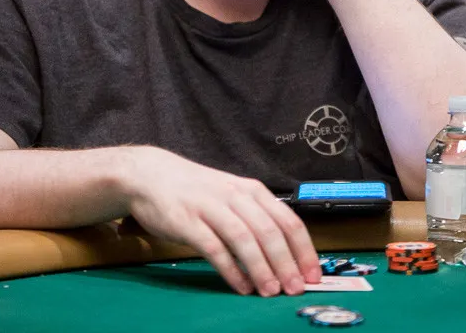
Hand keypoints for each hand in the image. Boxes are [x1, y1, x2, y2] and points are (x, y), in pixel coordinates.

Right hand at [122, 148, 321, 296]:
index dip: (303, 249)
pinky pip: (214, 247)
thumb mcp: (233, 196)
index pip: (288, 220)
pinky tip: (240, 286)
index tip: (313, 274)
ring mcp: (211, 207)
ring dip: (261, 268)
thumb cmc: (197, 191)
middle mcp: (235, 196)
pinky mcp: (187, 221)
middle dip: (286, 263)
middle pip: (269, 231)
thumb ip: (257, 219)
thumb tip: (287, 254)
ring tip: (271, 291)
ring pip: (244, 239)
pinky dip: (230, 269)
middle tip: (296, 288)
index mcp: (252, 191)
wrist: (152, 175)